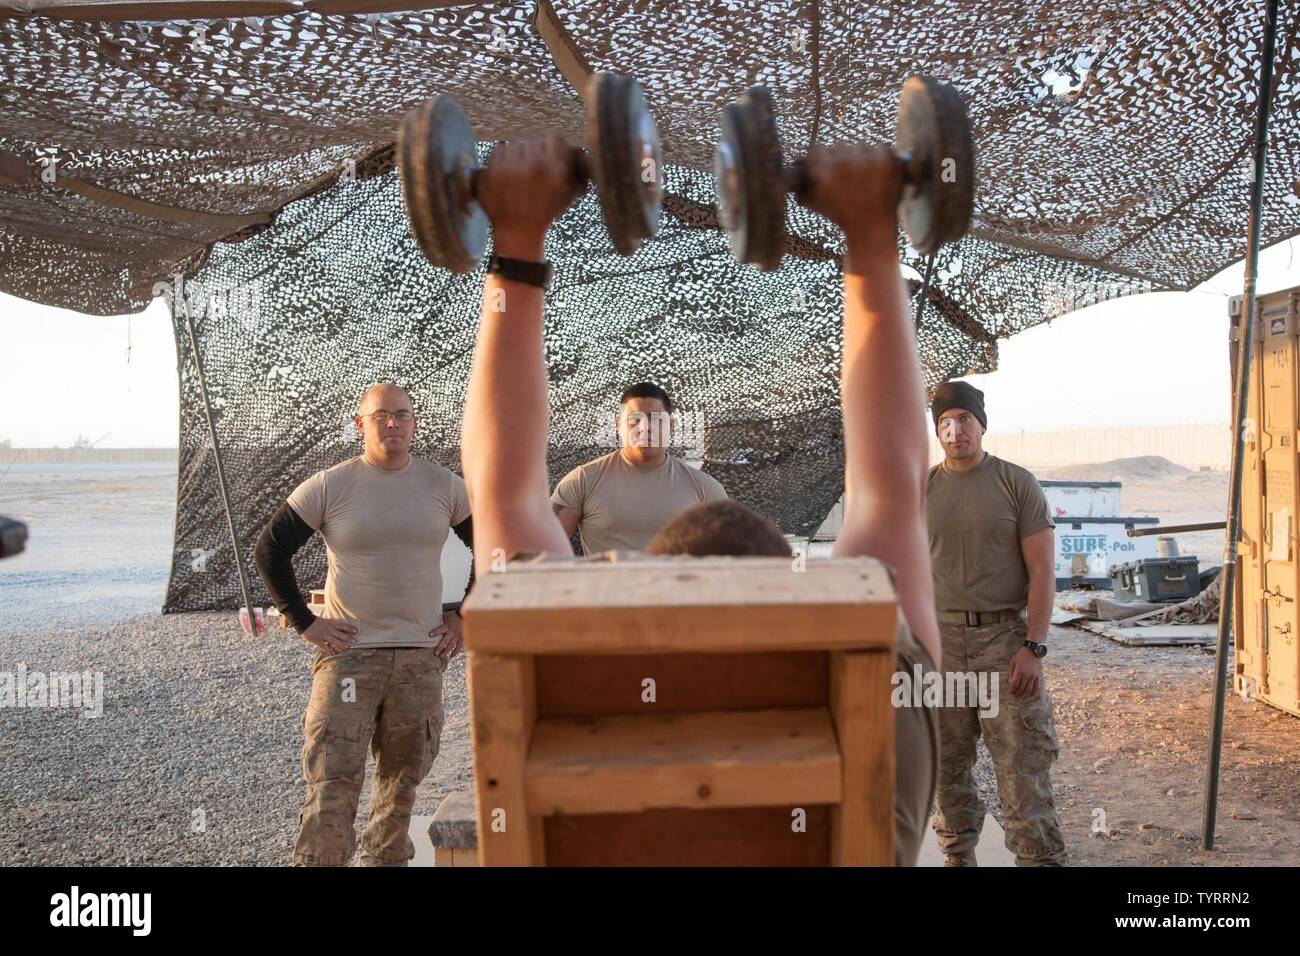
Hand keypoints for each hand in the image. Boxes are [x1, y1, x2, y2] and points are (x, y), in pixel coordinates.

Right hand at [302, 616, 356, 655]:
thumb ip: (330, 624)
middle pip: (340, 634)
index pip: (342, 626)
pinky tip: (333, 653)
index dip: (349, 628)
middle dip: (348, 638)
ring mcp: (323, 635)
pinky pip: (324, 646)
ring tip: (347, 648)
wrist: (303, 621)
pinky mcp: (317, 640)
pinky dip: (329, 650)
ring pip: (334, 641)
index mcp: (331, 624)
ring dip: (341, 645)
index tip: (356, 631)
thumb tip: (336, 627)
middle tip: (355, 641)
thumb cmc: (314, 621)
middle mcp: (329, 629)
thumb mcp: (324, 621)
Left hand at [430, 611, 462, 658]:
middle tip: (435, 653)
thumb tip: (427, 622)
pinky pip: (459, 647)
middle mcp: (453, 631)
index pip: (441, 629)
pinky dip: (455, 652)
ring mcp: (458, 636)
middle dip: (440, 647)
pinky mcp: (462, 639)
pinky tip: (451, 656)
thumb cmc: (451, 617)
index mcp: (447, 626)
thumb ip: (438, 621)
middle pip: (446, 641)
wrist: (462, 616)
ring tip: (441, 656)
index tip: (430, 635)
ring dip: (446, 651)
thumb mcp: (444, 616)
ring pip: (452, 645)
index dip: (436, 632)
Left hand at [476, 136, 583, 255]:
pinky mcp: (494, 170)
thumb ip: (576, 168)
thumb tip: (577, 148)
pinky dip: (501, 159)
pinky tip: (505, 173)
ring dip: (516, 155)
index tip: (546, 157)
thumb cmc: (546, 211)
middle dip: (532, 153)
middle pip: (533, 141)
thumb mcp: (569, 193)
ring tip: (517, 172)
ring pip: (515, 144)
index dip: (549, 148)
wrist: (519, 231)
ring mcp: (513, 167)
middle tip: (530, 169)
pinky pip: (499, 149)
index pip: (553, 138)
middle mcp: (536, 165)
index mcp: (556, 169)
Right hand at [798, 143, 901, 254]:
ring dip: (861, 157)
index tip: (831, 167)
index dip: (824, 159)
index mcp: (823, 171)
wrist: (872, 227)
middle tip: (849, 175)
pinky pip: (880, 147)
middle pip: (840, 146)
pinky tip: (878, 175)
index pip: (818, 150)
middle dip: (843, 158)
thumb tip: (795, 162)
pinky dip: (880, 158)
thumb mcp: (814, 201)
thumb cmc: (841, 215)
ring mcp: (866, 158)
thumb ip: (800, 181)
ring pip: (860, 146)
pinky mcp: (885, 157)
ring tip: (865, 176)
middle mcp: (843, 162)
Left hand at [1008, 647, 1041, 698]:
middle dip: (1017, 694)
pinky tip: (1030, 695)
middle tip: (1014, 696)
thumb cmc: (1021, 656)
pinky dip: (1033, 693)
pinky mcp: (1038, 676)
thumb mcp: (1012, 662)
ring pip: (1029, 690)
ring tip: (1021, 698)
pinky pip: (1036, 687)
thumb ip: (1011, 672)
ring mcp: (1033, 676)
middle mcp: (1027, 675)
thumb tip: (1010, 682)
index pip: (1015, 684)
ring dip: (1024, 695)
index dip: (1012, 690)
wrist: (1033, 651)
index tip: (1010, 692)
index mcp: (1019, 671)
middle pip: (1021, 688)